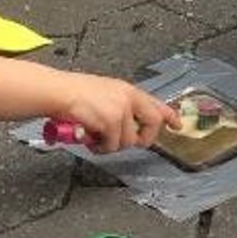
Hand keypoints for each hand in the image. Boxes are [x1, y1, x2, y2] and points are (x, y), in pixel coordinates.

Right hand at [55, 77, 178, 154]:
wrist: (59, 92)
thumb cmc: (75, 94)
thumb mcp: (105, 93)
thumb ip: (122, 106)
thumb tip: (131, 125)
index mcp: (127, 90)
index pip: (155, 103)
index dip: (169, 115)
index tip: (177, 124)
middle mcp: (128, 98)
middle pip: (153, 124)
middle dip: (143, 138)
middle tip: (130, 141)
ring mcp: (121, 110)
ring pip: (128, 141)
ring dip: (111, 143)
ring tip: (96, 135)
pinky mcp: (111, 122)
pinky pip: (112, 146)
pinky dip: (100, 147)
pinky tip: (90, 138)